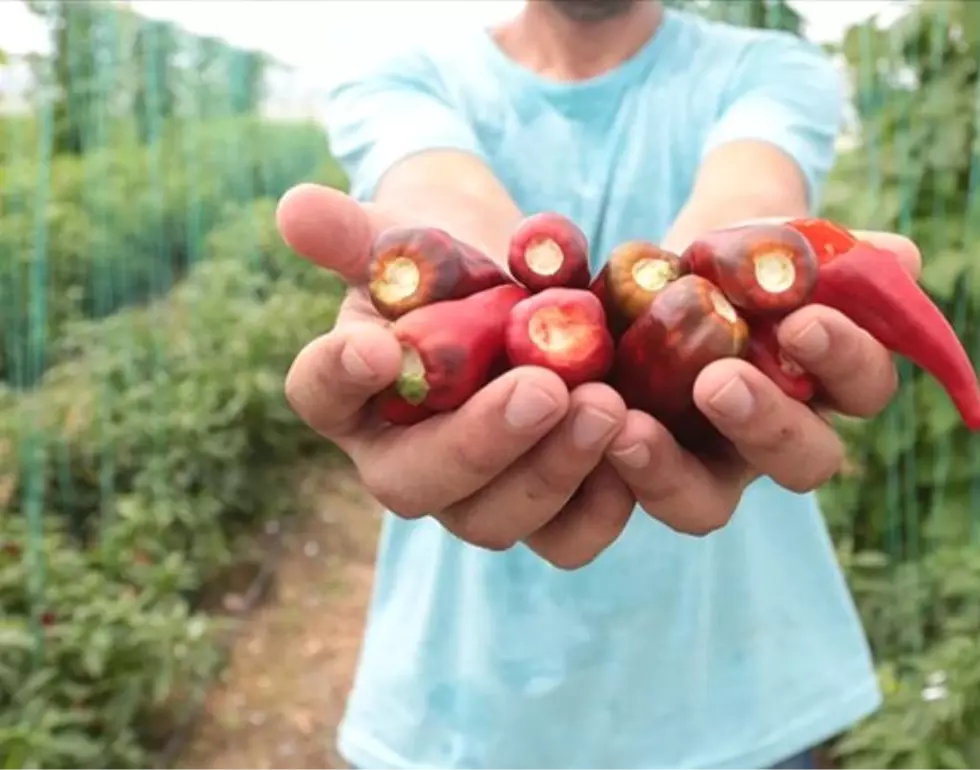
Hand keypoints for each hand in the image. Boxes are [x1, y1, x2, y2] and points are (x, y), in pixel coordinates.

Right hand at [276, 184, 636, 564]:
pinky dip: (604, 502)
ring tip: (607, 406)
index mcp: (351, 394)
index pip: (321, 394)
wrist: (521, 290)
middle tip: (542, 388)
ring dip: (552, 473)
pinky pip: (568, 538)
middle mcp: (403, 461)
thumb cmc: (452, 267)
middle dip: (479, 442)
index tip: (379, 346)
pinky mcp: (545, 509)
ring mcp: (474, 495)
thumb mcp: (409, 237)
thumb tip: (295, 208)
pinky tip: (638, 443)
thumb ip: (360, 233)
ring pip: (493, 520)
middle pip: (416, 484)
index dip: (341, 376)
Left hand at [604, 231, 920, 535]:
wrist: (672, 264)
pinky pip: (631, 497)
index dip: (842, 360)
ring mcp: (711, 464)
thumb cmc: (748, 255)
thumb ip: (838, 252)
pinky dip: (609, 471)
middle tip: (718, 382)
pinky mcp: (644, 469)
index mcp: (834, 382)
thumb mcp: (785, 239)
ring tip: (631, 425)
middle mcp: (782, 436)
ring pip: (708, 504)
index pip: (863, 386)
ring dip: (672, 473)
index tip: (802, 321)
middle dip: (766, 425)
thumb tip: (900, 259)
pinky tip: (584, 425)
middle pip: (804, 463)